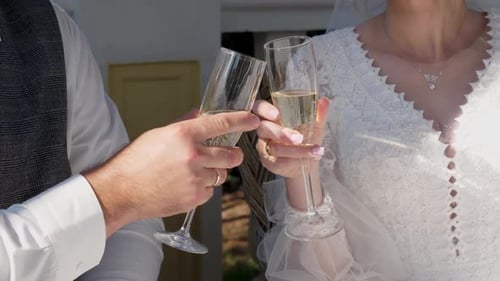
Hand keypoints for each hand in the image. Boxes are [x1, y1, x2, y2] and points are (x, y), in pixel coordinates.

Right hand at [84, 111, 259, 235]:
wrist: (121, 191)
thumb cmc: (135, 161)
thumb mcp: (158, 134)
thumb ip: (184, 124)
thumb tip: (200, 114)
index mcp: (184, 135)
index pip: (222, 123)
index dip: (242, 121)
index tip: (253, 120)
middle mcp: (193, 156)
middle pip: (232, 155)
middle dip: (232, 154)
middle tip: (227, 154)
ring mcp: (195, 179)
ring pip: (221, 175)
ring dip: (213, 173)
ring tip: (192, 172)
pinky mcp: (194, 198)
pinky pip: (210, 191)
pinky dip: (203, 188)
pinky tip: (184, 186)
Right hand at [253, 97, 329, 178]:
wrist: (306, 163)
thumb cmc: (306, 139)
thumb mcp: (315, 126)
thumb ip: (318, 114)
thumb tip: (324, 101)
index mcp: (272, 116)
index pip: (260, 108)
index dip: (265, 110)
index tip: (277, 114)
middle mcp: (265, 130)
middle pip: (264, 128)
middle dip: (281, 133)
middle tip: (299, 138)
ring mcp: (264, 147)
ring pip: (275, 147)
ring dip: (296, 150)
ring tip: (314, 150)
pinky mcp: (268, 162)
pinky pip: (278, 162)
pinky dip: (294, 161)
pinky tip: (307, 160)